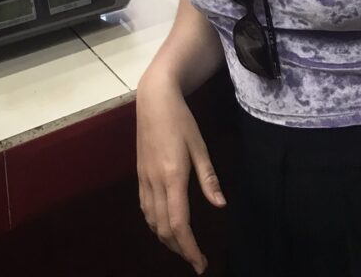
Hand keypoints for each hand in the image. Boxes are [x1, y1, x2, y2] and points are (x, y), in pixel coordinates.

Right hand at [136, 76, 225, 273]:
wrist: (153, 100)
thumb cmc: (180, 120)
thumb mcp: (199, 146)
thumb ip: (208, 178)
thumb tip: (220, 206)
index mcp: (172, 176)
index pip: (179, 223)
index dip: (189, 248)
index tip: (200, 263)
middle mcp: (155, 182)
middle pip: (163, 228)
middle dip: (179, 249)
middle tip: (196, 260)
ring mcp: (144, 179)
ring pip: (151, 221)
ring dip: (166, 238)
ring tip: (183, 246)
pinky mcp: (140, 174)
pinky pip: (145, 208)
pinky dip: (155, 224)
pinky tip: (164, 225)